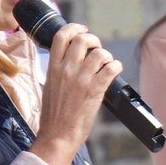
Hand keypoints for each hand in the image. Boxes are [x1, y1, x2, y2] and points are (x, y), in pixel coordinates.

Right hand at [32, 23, 122, 164]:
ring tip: (106, 65)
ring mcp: (81, 79)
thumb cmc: (53, 117)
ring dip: (106, 56)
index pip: (61, 36)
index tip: (82, 30)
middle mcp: (66, 70)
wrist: (57, 136)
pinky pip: (112, 67)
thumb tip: (70, 63)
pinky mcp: (95, 89)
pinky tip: (114, 71)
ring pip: (99, 52)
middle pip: (82, 39)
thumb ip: (58, 72)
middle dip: (93, 40)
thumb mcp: (49, 87)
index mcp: (53, 68)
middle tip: (97, 49)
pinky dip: (116, 66)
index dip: (74, 28)